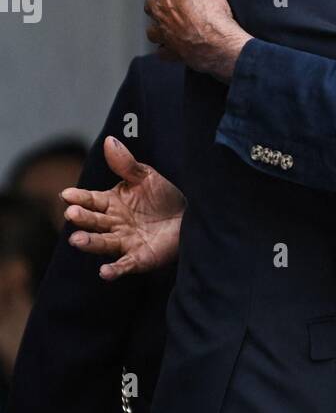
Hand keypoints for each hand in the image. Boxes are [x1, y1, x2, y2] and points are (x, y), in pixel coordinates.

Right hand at [61, 138, 185, 279]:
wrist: (192, 216)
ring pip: (104, 243)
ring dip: (90, 243)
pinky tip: (105, 272)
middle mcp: (113, 223)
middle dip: (82, 219)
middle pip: (94, 221)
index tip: (66, 195)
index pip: (91, 200)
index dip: (79, 198)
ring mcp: (125, 242)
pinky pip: (124, 265)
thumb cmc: (164, 196)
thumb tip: (110, 140)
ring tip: (77, 241)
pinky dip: (114, 270)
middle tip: (71, 214)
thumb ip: (127, 163)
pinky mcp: (139, 258)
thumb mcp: (146, 176)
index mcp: (111, 202)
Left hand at [145, 0, 250, 82]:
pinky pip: (161, 51)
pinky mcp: (170, 50)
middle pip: (150, 1)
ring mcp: (163, 31)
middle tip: (178, 2)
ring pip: (151, 28)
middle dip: (160, 0)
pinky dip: (167, 49)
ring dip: (159, 26)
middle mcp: (160, 9)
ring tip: (172, 26)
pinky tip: (175, 47)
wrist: (218, 42)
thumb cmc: (214, 11)